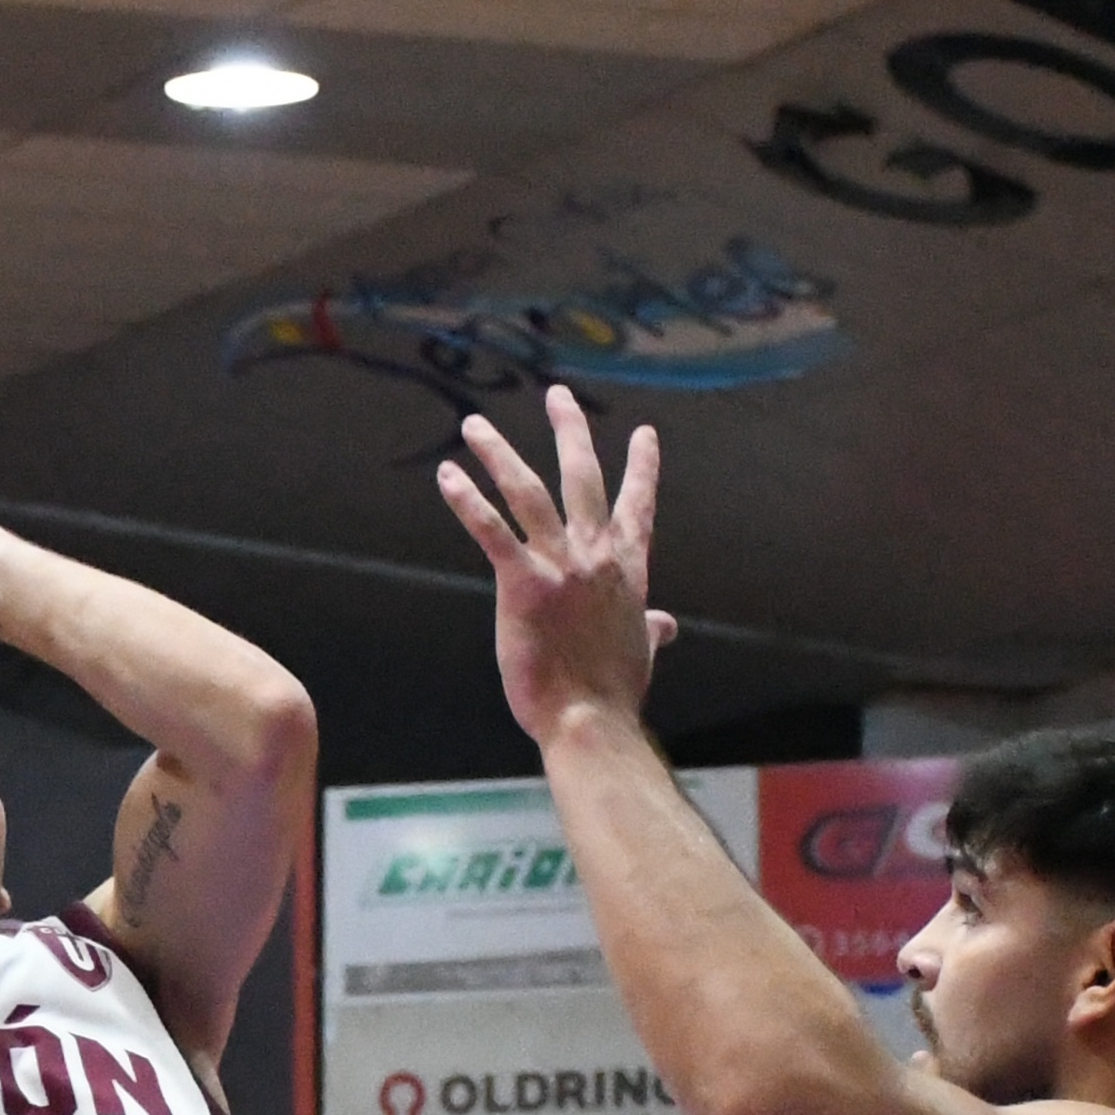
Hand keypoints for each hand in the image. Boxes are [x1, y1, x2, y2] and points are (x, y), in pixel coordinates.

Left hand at [437, 387, 677, 748]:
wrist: (591, 720)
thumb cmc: (612, 695)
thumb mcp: (639, 653)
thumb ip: (649, 630)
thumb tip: (666, 627)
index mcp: (627, 571)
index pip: (638, 507)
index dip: (642, 468)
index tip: (644, 433)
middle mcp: (597, 557)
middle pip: (584, 477)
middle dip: (570, 430)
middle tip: (558, 394)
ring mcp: (561, 566)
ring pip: (530, 491)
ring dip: (500, 453)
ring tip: (475, 425)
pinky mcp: (523, 584)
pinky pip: (491, 530)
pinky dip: (468, 500)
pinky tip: (448, 475)